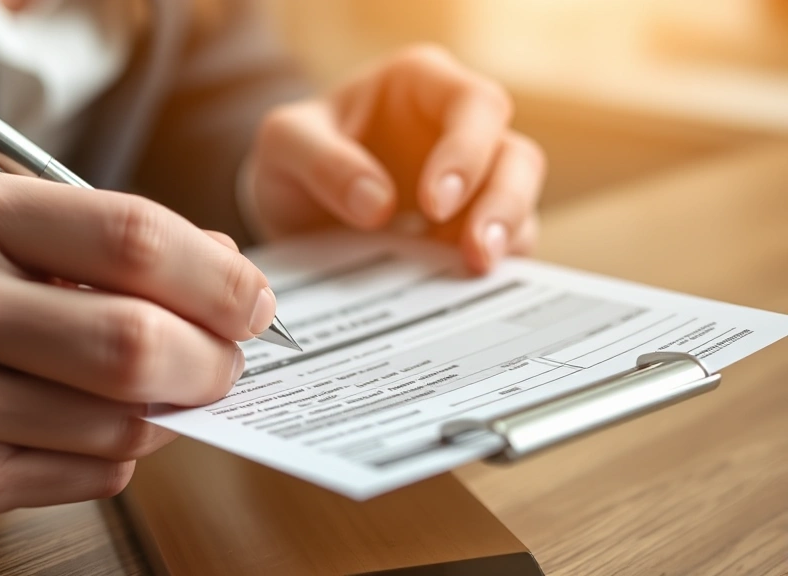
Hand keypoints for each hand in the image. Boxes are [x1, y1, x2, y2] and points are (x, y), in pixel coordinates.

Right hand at [0, 170, 273, 524]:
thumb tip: (238, 287)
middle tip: (226, 360)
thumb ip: (133, 244)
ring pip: (124, 423)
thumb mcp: (33, 229)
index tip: (253, 302)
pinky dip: (124, 452)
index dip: (217, 276)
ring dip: (168, 410)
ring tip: (155, 388)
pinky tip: (92, 423)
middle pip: (134, 343)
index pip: (133, 238)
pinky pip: (97, 474)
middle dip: (212, 359)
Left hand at [247, 45, 545, 272]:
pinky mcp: (472, 230)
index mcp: (424, 84)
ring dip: (506, 238)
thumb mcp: (284, 143)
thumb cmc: (296, 156)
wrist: (292, 208)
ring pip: (521, 204)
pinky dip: (490, 270)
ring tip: (474, 270)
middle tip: (473, 249)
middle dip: (503, 203)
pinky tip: (461, 288)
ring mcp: (474, 183)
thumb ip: (321, 160)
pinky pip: (503, 249)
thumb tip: (376, 204)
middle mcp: (460, 129)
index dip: (467, 151)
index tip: (437, 203)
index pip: (474, 104)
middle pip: (517, 157)